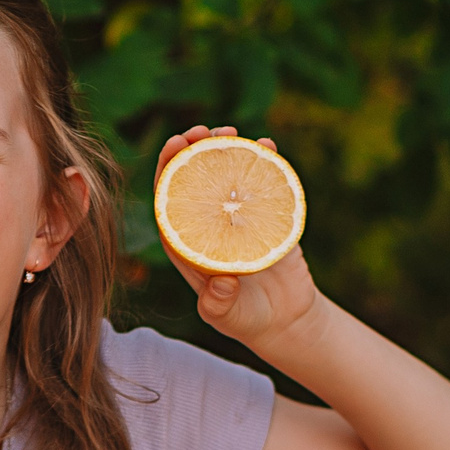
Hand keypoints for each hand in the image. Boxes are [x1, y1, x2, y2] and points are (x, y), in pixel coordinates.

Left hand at [154, 126, 321, 348]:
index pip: (168, 199)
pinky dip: (264, 160)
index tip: (173, 144)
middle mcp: (207, 223)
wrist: (284, 318)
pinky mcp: (266, 213)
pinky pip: (261, 181)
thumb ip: (218, 304)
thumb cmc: (246, 319)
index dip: (166, 169)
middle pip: (192, 178)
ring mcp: (236, 216)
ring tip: (230, 131)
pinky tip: (267, 143)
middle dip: (192, 150)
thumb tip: (222, 283)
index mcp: (186, 241)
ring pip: (224, 173)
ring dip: (224, 147)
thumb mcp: (227, 316)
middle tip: (201, 130)